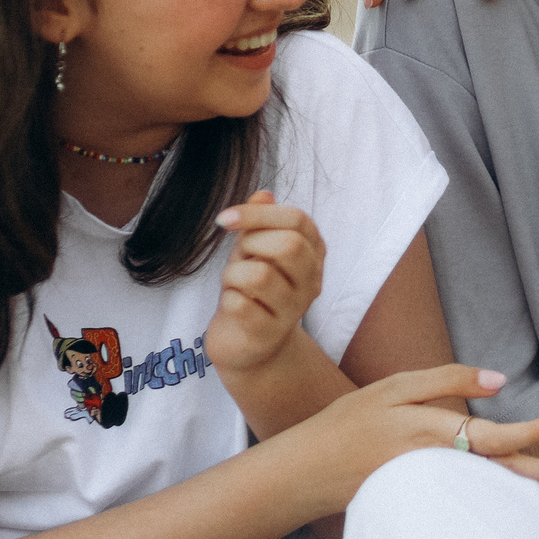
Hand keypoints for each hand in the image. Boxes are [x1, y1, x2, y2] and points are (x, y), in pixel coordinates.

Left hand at [205, 192, 324, 373]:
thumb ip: (260, 222)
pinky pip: (240, 306)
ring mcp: (294, 312)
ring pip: (259, 276)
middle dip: (251, 244)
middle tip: (240, 257)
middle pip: (289, 245)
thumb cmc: (252, 290)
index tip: (225, 218)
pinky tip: (234, 308)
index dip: (258, 214)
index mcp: (313, 254)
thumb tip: (263, 194)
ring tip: (234, 284)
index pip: (298, 220)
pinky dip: (227, 301)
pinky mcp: (268, 336)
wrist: (247, 344)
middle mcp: (312, 282)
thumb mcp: (254, 249)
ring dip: (233, 275)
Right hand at [307, 365, 538, 509]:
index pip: (494, 436)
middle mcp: (438, 468)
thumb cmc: (349, 421)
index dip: (532, 432)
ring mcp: (432, 492)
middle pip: (501, 474)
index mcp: (432, 434)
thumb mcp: (394, 387)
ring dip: (530, 499)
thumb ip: (447, 380)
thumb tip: (499, 380)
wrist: (306, 472)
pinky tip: (519, 510)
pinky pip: (470, 504)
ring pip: (490, 493)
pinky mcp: (423, 506)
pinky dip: (498, 506)